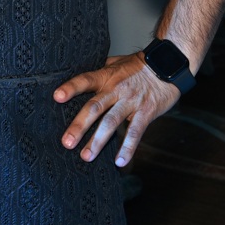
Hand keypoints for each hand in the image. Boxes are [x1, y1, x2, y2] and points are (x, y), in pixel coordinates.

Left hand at [53, 53, 179, 165]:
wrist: (167, 66)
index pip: (85, 80)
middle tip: (67, 142)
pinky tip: (119, 162)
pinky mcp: (146, 112)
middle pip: (94, 107)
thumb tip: (85, 77)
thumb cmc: (139, 66)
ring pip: (111, 122)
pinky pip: (135, 132)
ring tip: (86, 156)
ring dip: (98, 141)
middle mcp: (116, 89)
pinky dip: (127, 148)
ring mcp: (131, 101)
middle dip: (79, 126)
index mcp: (106, 76)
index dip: (71, 88)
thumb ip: (101, 71)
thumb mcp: (117, 63)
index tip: (56, 97)